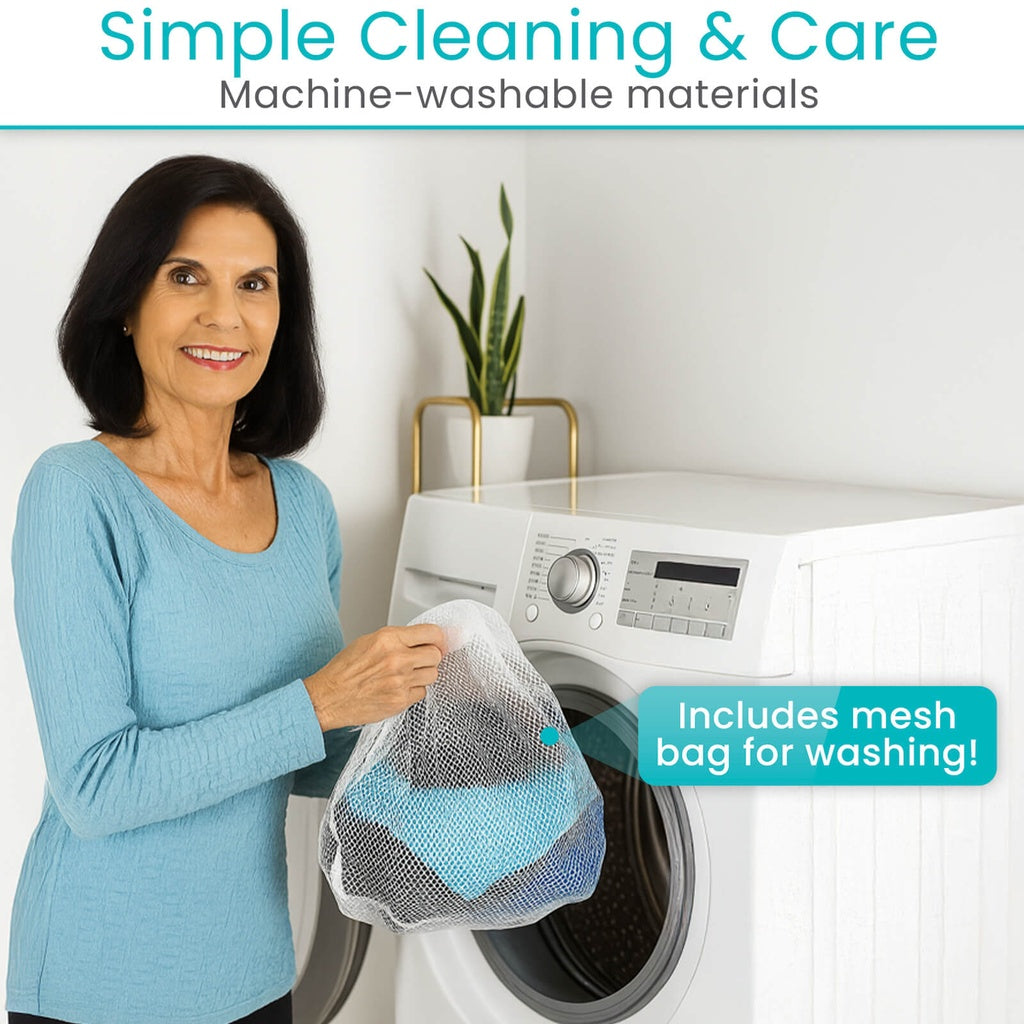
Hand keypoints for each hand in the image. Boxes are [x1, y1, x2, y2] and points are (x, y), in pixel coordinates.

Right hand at [302, 624, 445, 729]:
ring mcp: (400, 681)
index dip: (437, 638)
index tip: (438, 642)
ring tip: (408, 675)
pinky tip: (400, 688)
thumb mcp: (368, 641)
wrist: (328, 697)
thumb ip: (397, 639)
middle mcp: (397, 659)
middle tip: (421, 659)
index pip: (431, 633)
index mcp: (388, 639)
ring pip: (433, 674)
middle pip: (436, 654)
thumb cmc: (344, 670)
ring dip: (424, 674)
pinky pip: (422, 692)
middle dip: (431, 656)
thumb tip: (421, 639)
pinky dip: (414, 690)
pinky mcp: (400, 700)